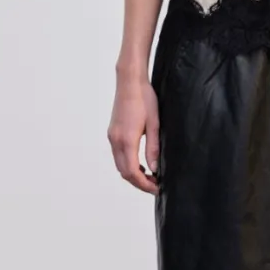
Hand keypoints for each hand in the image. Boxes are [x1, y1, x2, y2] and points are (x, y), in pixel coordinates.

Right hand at [108, 74, 159, 193]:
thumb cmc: (144, 99)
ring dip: (133, 174)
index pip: (132, 172)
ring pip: (120, 165)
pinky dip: (128, 164)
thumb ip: (153, 148)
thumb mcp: (154, 124)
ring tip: (150, 176)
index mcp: (126, 140)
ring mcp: (112, 136)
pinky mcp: (113, 133)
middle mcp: (115, 140)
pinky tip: (141, 163)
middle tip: (155, 185)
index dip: (144, 184)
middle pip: (124, 172)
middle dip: (139, 183)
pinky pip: (118, 155)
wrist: (129, 82)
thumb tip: (154, 168)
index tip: (156, 188)